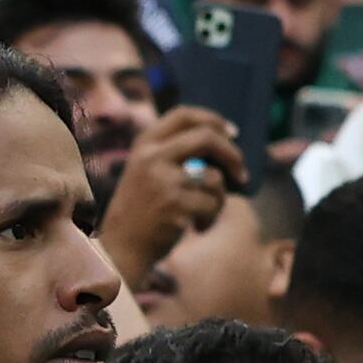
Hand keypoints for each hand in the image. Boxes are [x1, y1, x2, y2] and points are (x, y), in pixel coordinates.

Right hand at [98, 99, 240, 273]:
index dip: (213, 120)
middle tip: (242, 173)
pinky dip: (211, 218)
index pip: (184, 115)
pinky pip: (212, 205)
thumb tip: (224, 141)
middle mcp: (152, 156)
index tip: (232, 133)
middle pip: (206, 138)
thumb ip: (175, 152)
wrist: (121, 248)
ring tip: (203, 213)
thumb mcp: (147, 170)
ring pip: (215, 179)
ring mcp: (164, 180)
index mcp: (144, 143)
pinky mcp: (175, 204)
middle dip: (232, 154)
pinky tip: (196, 228)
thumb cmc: (142, 210)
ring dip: (219, 199)